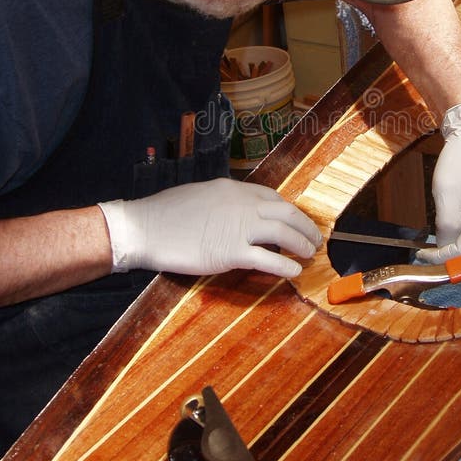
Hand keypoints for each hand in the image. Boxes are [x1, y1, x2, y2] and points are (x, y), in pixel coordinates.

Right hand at [98, 179, 320, 277]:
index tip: (296, 220)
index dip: (289, 210)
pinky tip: (295, 272)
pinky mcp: (230, 252)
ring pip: (283, 233)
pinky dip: (286, 265)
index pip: (272, 197)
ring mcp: (238, 228)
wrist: (145, 228)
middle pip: (286, 212)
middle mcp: (242, 204)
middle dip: (305, 225)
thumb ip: (225, 203)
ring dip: (301, 243)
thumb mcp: (201, 195)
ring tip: (310, 253)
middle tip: (315, 237)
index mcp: (233, 189)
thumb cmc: (166, 213)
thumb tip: (238, 213)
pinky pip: (268, 259)